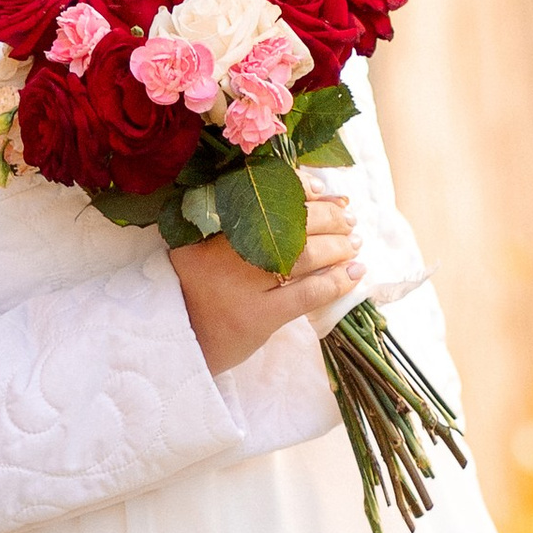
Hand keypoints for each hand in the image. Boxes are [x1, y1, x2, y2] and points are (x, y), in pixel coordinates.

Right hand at [170, 181, 364, 378]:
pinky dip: (336, 281)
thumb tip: (303, 202)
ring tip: (353, 243)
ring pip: (302, 255)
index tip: (322, 189)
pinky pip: (307, 294)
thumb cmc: (195, 294)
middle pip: (288, 222)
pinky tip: (355, 273)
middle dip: (326, 216)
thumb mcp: (200, 250)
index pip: (261, 196)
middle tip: (347, 218)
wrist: (177, 344)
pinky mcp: (257, 317)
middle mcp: (223, 251)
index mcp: (208, 227)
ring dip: (337, 246)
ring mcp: (241, 285)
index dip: (299, 188)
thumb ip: (233, 227)